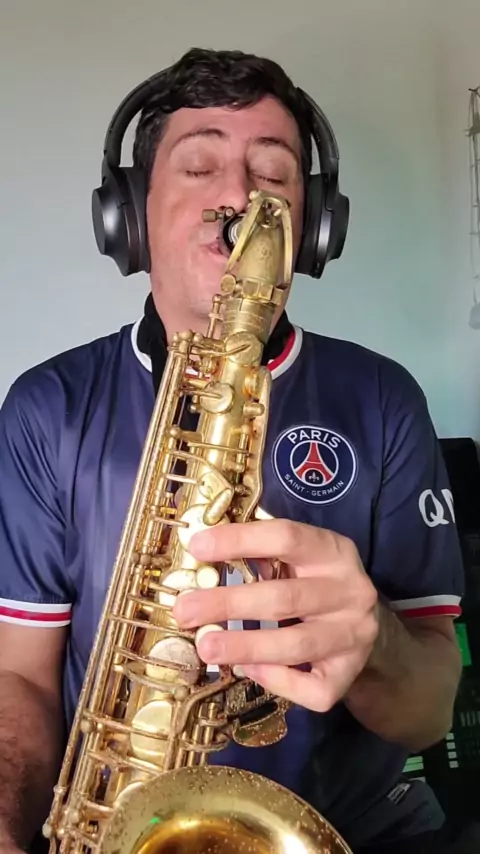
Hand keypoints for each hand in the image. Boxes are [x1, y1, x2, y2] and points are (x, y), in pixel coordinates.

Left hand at [172, 519, 378, 712]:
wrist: (363, 623)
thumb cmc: (317, 583)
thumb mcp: (301, 557)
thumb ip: (263, 555)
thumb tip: (202, 554)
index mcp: (334, 551)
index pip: (286, 537)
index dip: (240, 540)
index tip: (197, 546)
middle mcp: (351, 591)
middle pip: (284, 597)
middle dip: (229, 604)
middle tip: (186, 611)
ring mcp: (353, 636)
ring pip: (295, 645)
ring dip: (245, 646)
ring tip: (206, 647)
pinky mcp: (349, 673)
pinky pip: (311, 687)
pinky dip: (276, 680)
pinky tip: (249, 669)